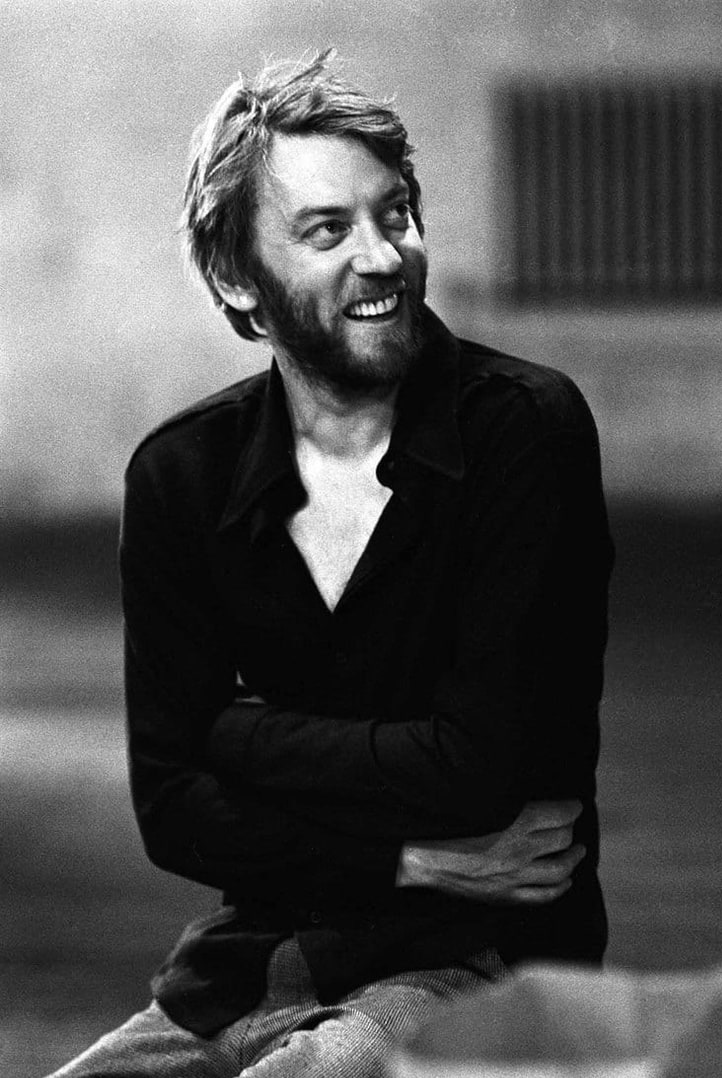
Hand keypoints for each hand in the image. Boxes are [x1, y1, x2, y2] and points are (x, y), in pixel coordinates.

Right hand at [396, 800, 584, 905]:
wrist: (424, 858)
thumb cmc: (449, 825)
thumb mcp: (481, 803)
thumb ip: (511, 801)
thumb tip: (535, 800)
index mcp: (517, 822)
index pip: (560, 814)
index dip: (571, 808)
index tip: (574, 805)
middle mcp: (522, 849)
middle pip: (563, 840)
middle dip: (571, 830)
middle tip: (571, 825)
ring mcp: (517, 876)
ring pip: (560, 869)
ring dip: (573, 859)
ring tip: (578, 852)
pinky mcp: (508, 895)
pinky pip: (544, 895)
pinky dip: (560, 887)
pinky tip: (565, 881)